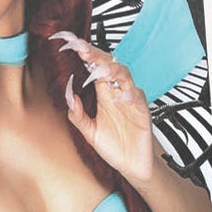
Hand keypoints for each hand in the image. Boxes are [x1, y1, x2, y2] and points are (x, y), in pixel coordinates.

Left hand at [55, 31, 156, 187]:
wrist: (132, 166)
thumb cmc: (113, 146)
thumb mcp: (89, 133)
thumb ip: (78, 116)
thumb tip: (69, 96)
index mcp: (103, 94)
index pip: (94, 68)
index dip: (85, 55)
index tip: (71, 45)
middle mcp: (117, 93)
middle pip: (108, 65)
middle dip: (96, 56)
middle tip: (82, 49)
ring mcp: (130, 100)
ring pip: (124, 76)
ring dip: (113, 71)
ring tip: (101, 69)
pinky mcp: (142, 111)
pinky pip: (137, 97)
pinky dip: (129, 93)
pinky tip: (120, 94)